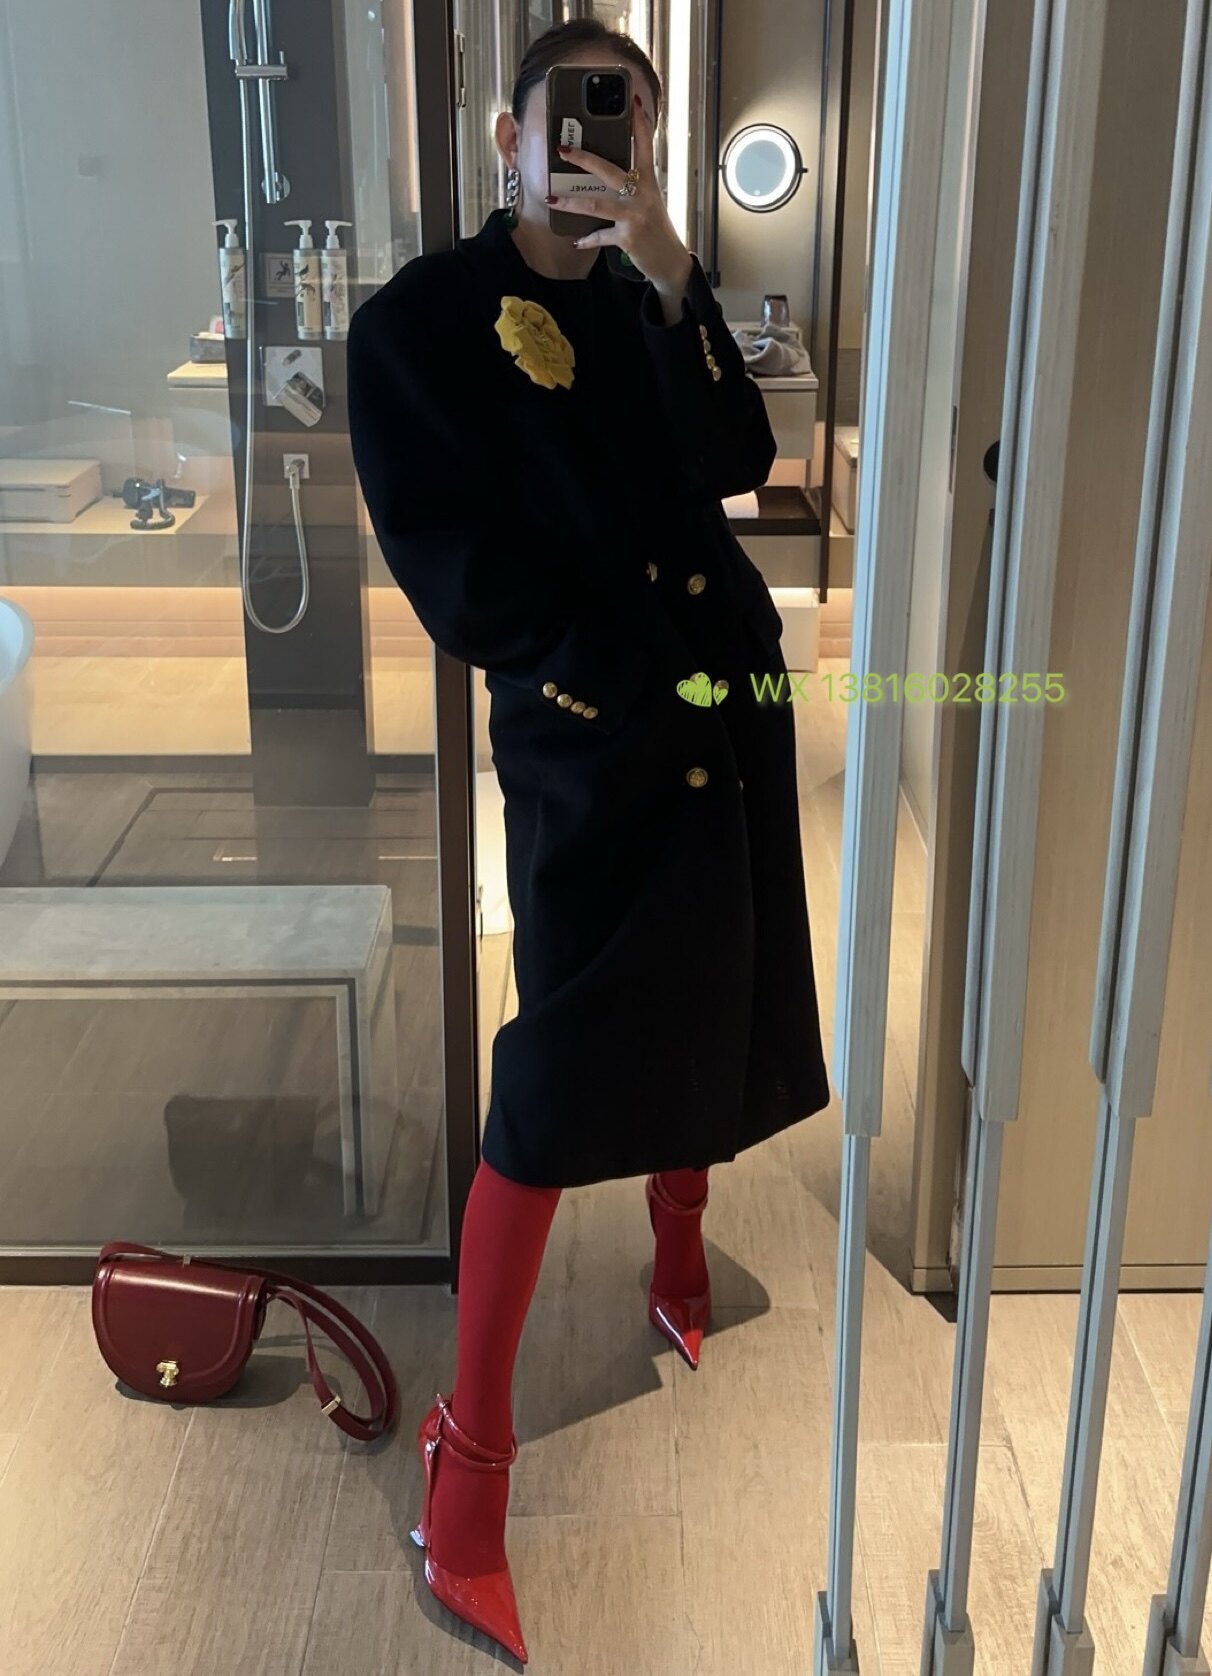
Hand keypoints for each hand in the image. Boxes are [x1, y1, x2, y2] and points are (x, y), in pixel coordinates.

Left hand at [545, 94, 693, 303]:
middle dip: (584, 158)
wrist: (669, 259)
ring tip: (550, 198)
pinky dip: (587, 239)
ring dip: (571, 202)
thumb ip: (632, 182)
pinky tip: (575, 240)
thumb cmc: (655, 227)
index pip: (644, 144)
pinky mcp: (628, 237)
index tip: (631, 98)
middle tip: (562, 149)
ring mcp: (634, 216)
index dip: (639, 121)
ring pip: (596, 205)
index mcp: (648, 180)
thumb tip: (605, 169)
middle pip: (609, 170)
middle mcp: (642, 194)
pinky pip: (600, 236)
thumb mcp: (648, 199)